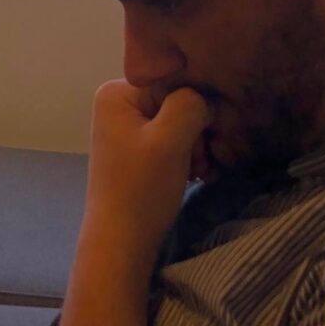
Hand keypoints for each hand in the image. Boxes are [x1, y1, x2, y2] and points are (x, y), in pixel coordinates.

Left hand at [82, 79, 211, 265]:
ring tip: (198, 171)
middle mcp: (118, 104)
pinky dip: (188, 157)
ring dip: (196, 147)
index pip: (174, 82)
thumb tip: (206, 97)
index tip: (207, 138)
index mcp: (116, 92)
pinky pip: (173, 141)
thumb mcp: (170, 139)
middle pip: (177, 102)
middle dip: (197, 131)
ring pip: (179, 123)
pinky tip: (195, 175)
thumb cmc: (141, 189)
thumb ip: (191, 104)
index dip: (196, 107)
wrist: (122, 243)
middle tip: (199, 161)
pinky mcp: (138, 150)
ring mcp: (128, 128)